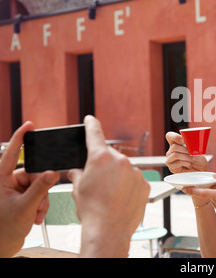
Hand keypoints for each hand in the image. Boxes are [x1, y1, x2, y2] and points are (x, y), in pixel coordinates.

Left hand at [0, 122, 59, 257]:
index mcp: (0, 179)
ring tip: (35, 214)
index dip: (20, 138)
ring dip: (41, 200)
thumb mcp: (24, 208)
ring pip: (38, 184)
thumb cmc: (2, 231)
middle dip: (40, 188)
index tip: (29, 125)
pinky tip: (35, 216)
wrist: (1, 249)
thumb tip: (53, 172)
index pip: (10, 153)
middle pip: (32, 173)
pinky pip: (38, 194)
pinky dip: (40, 205)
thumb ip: (40, 189)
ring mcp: (13, 191)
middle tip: (39, 202)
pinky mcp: (20, 199)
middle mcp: (6, 183)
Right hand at [68, 116, 149, 257]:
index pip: (94, 134)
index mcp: (100, 158)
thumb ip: (79, 174)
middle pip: (111, 157)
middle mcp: (121, 161)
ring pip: (125, 170)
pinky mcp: (145, 184)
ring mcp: (135, 172)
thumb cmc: (92, 210)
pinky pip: (135, 181)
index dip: (91, 125)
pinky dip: (129, 187)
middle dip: (105, 166)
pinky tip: (122, 199)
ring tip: (111, 196)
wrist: (109, 230)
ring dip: (118, 178)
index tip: (90, 119)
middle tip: (99, 184)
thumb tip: (77, 171)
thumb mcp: (78, 188)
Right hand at [165, 132, 207, 172]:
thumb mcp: (197, 150)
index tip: (183, 140)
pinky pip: (177, 162)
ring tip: (192, 160)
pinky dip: (186, 163)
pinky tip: (189, 165)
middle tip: (192, 153)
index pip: (169, 136)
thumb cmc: (198, 160)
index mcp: (176, 144)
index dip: (175, 136)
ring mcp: (170, 159)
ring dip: (186, 157)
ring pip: (175, 154)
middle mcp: (171, 151)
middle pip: (173, 146)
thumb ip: (191, 144)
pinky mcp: (172, 167)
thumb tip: (188, 139)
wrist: (201, 170)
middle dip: (185, 150)